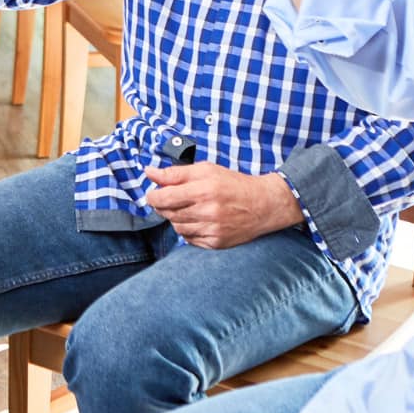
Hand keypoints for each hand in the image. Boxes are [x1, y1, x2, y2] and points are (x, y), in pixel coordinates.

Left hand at [142, 162, 300, 247]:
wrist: (264, 204)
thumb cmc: (233, 184)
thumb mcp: (206, 170)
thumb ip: (175, 173)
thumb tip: (149, 172)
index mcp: (203, 190)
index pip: (164, 198)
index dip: (153, 197)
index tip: (152, 194)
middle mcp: (208, 211)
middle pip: (168, 213)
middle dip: (164, 206)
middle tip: (172, 200)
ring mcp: (213, 229)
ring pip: (177, 227)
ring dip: (177, 218)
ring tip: (190, 209)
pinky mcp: (216, 243)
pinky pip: (189, 239)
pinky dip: (189, 230)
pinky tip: (199, 220)